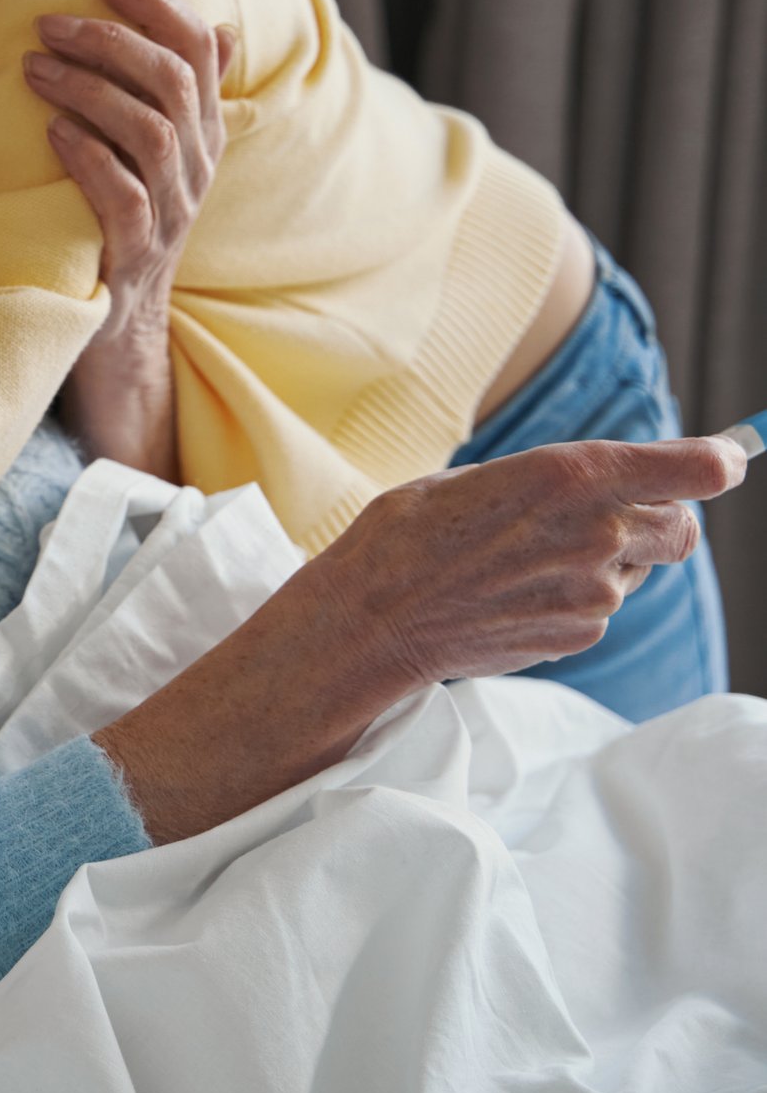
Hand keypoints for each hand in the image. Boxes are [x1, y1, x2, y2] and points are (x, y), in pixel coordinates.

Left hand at [26, 0, 236, 479]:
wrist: (120, 338)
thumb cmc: (122, 231)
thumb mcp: (155, 161)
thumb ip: (177, 98)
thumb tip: (222, 26)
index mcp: (203, 137)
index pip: (201, 53)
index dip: (162, 8)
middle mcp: (196, 171)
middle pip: (175, 85)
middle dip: (113, 42)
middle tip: (46, 22)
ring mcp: (171, 217)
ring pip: (152, 135)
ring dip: (91, 91)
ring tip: (34, 67)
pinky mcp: (134, 259)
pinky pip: (124, 199)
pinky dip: (88, 159)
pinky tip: (51, 133)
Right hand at [287, 437, 746, 694]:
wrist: (371, 620)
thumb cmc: (407, 535)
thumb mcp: (481, 477)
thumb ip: (561, 480)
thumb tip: (620, 485)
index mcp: (571, 475)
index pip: (696, 469)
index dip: (716, 461)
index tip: (721, 459)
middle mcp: (597, 532)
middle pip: (683, 525)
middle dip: (658, 516)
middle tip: (602, 514)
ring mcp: (595, 591)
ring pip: (639, 568)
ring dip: (608, 558)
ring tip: (529, 558)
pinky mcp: (582, 633)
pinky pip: (604, 606)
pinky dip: (576, 595)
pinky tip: (517, 592)